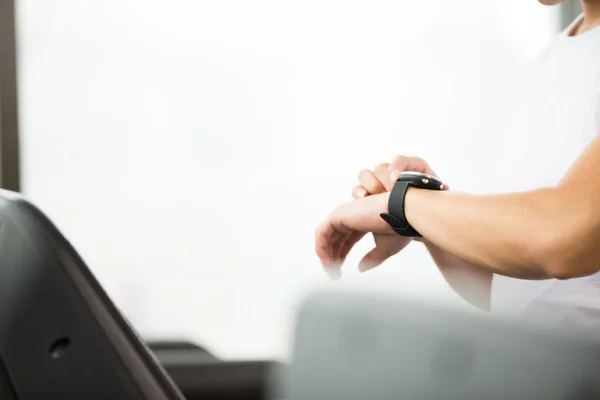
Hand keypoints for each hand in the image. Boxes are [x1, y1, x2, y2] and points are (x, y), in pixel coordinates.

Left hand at [315, 156, 445, 279]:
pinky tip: (327, 262)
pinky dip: (321, 248)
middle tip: (333, 275)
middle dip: (332, 257)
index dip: (341, 255)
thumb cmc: (400, 227)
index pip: (346, 239)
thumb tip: (360, 269)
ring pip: (325, 236)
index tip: (340, 271)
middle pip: (334, 239)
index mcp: (362, 220)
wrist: (405, 213)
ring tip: (330, 272)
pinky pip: (321, 233)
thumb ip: (371, 259)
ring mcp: (344, 214)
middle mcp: (351, 215)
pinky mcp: (339, 215)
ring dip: (325, 255)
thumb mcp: (385, 249)